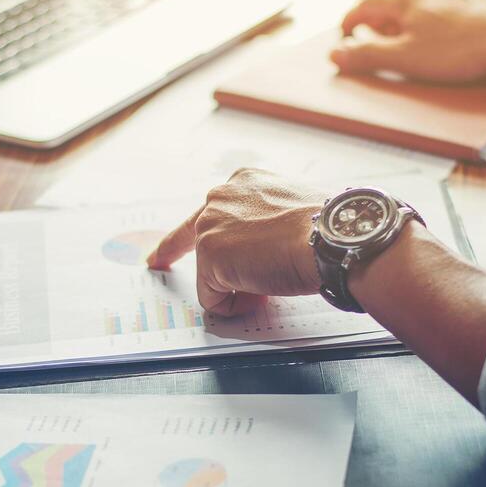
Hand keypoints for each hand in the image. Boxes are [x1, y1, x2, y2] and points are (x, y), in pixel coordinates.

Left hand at [147, 169, 324, 315]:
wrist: (330, 237)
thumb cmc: (326, 228)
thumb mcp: (293, 212)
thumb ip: (267, 225)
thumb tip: (266, 254)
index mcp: (245, 182)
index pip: (212, 210)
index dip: (190, 230)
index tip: (165, 243)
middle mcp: (221, 197)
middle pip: (193, 236)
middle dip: (174, 252)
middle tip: (155, 262)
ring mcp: (212, 225)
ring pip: (209, 271)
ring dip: (236, 286)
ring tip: (270, 282)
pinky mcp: (210, 254)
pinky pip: (212, 296)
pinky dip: (233, 304)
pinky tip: (261, 294)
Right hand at [332, 0, 485, 82]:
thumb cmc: (458, 51)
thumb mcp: (405, 59)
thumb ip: (367, 55)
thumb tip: (334, 54)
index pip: (362, 6)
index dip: (348, 25)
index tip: (344, 41)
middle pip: (385, 1)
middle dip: (372, 23)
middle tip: (367, 44)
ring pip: (411, 2)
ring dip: (397, 21)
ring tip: (398, 42)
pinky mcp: (467, 0)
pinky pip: (433, 6)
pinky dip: (421, 20)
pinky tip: (433, 37)